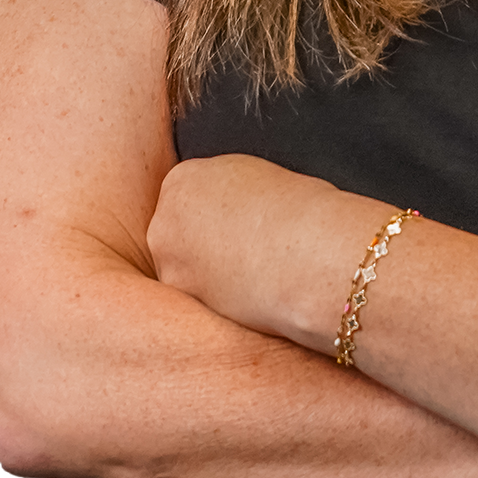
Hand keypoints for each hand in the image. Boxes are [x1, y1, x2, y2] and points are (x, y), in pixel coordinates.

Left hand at [147, 154, 388, 347]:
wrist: (312, 255)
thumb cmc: (301, 212)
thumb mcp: (257, 178)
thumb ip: (227, 191)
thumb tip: (226, 212)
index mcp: (183, 179)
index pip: (187, 197)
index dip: (216, 213)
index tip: (240, 223)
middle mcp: (165, 218)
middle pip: (176, 232)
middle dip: (204, 242)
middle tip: (244, 248)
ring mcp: (168, 262)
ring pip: (183, 268)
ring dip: (208, 273)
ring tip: (250, 271)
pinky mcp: (183, 299)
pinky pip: (197, 298)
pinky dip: (217, 298)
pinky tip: (248, 292)